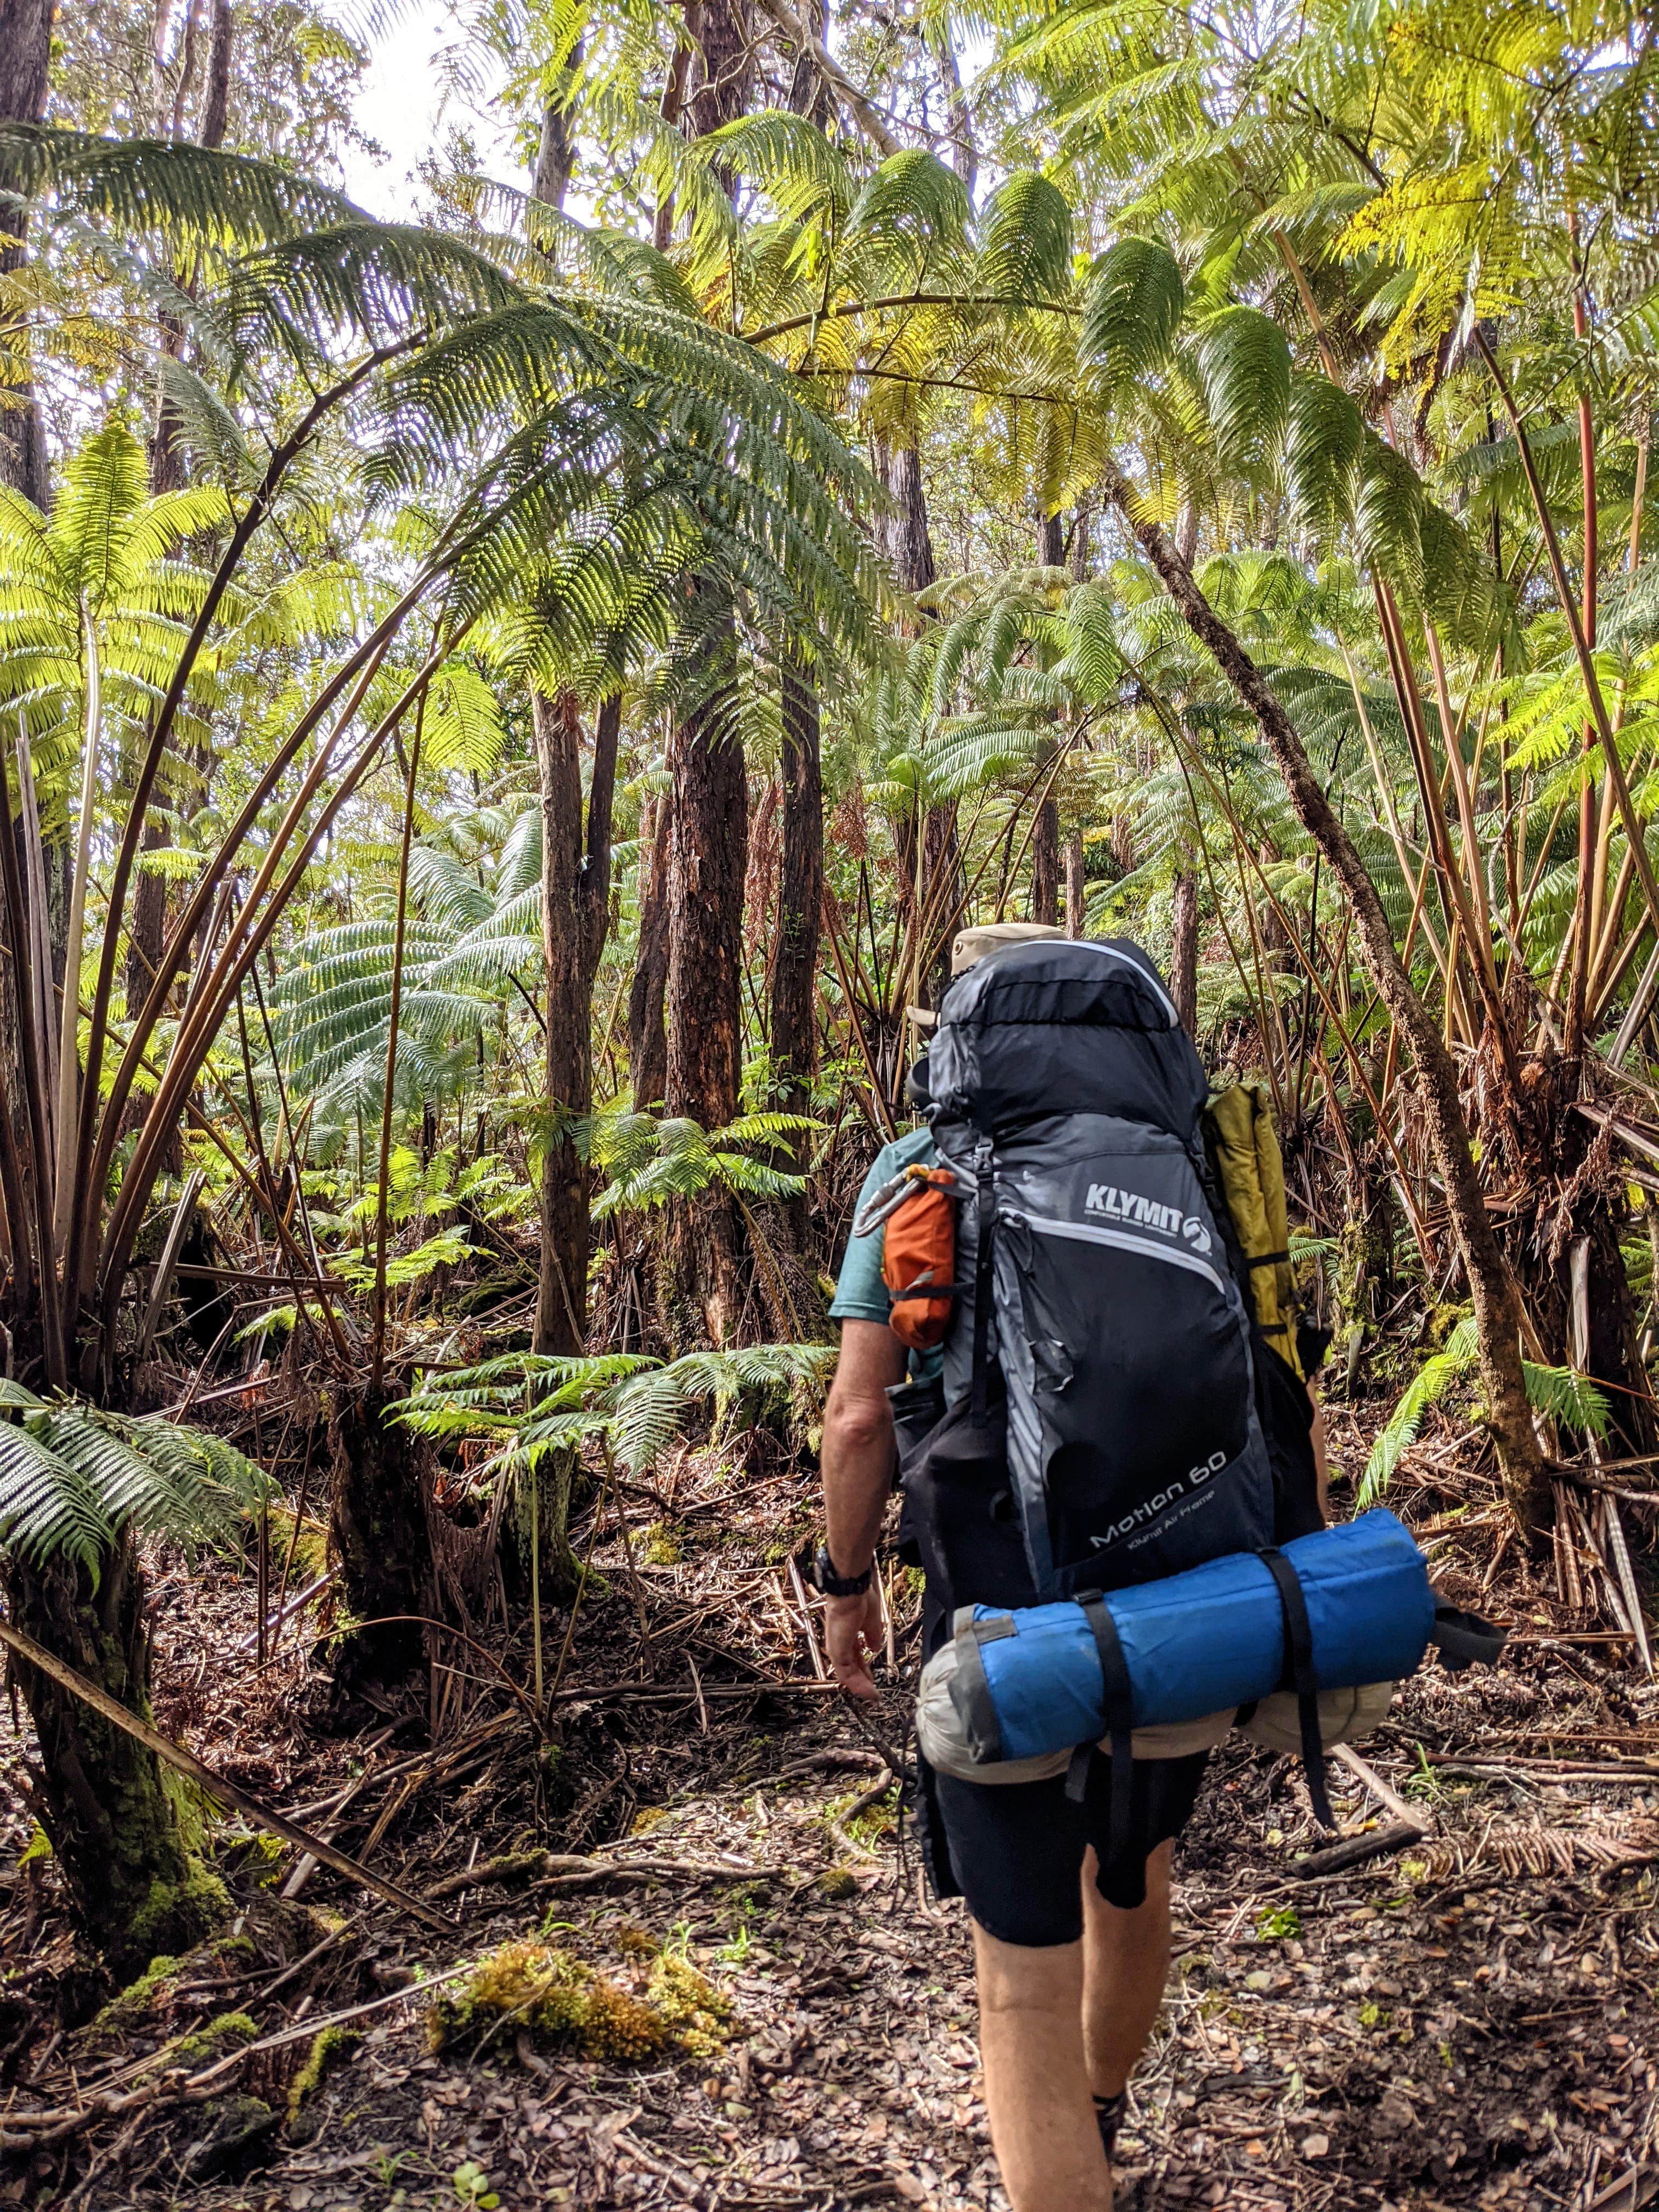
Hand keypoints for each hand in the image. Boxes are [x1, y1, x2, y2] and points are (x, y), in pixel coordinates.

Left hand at [824, 1584, 884, 1699]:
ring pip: (847, 1674)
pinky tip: (868, 1692)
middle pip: (851, 1667)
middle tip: (872, 1692)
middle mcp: (840, 1642)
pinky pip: (846, 1673)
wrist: (851, 1590)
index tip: (873, 1678)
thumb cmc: (861, 1598)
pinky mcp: (837, 1651)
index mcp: (847, 1633)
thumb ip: (872, 1636)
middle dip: (862, 1680)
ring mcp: (837, 1647)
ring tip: (872, 1697)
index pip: (855, 1656)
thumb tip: (875, 1648)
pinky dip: (857, 1685)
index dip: (864, 1668)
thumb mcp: (871, 1621)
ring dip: (861, 1687)